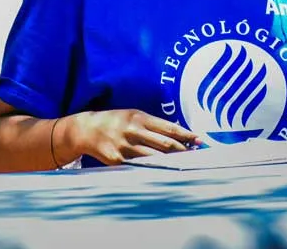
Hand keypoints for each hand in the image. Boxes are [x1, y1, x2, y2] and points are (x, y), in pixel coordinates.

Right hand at [72, 109, 202, 164]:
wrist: (87, 130)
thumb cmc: (116, 121)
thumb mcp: (132, 115)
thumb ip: (153, 124)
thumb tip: (178, 133)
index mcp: (139, 117)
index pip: (168, 128)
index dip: (186, 135)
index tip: (200, 140)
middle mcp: (134, 131)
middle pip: (165, 144)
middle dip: (183, 150)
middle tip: (198, 155)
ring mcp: (126, 146)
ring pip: (155, 157)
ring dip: (172, 162)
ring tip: (185, 164)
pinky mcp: (119, 160)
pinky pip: (140, 166)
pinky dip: (154, 168)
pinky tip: (164, 171)